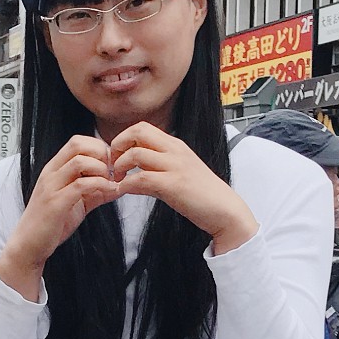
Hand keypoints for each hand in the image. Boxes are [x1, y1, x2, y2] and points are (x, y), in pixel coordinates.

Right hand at [0, 137, 118, 298]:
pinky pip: (81, 185)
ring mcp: (51, 187)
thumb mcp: (76, 203)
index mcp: (54, 169)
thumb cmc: (50, 225)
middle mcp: (51, 173)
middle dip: (101, 153)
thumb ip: (95, 192)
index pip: (77, 141)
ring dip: (102, 169)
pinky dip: (100, 186)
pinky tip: (110, 193)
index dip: (99, 147)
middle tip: (114, 171)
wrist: (28, 247)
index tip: (112, 164)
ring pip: (80, 162)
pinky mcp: (55, 204)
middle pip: (78, 144)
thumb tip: (118, 186)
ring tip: (111, 183)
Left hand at [109, 123, 258, 253]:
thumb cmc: (201, 194)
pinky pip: (141, 178)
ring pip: (135, 154)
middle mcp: (175, 150)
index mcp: (175, 145)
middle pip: (137, 131)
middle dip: (118, 146)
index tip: (118, 158)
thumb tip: (133, 169)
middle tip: (114, 165)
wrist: (225, 210)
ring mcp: (175, 166)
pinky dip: (126, 185)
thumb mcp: (177, 172)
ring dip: (119, 167)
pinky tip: (123, 192)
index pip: (142, 127)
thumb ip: (156, 167)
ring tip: (119, 181)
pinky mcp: (174, 185)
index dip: (123, 139)